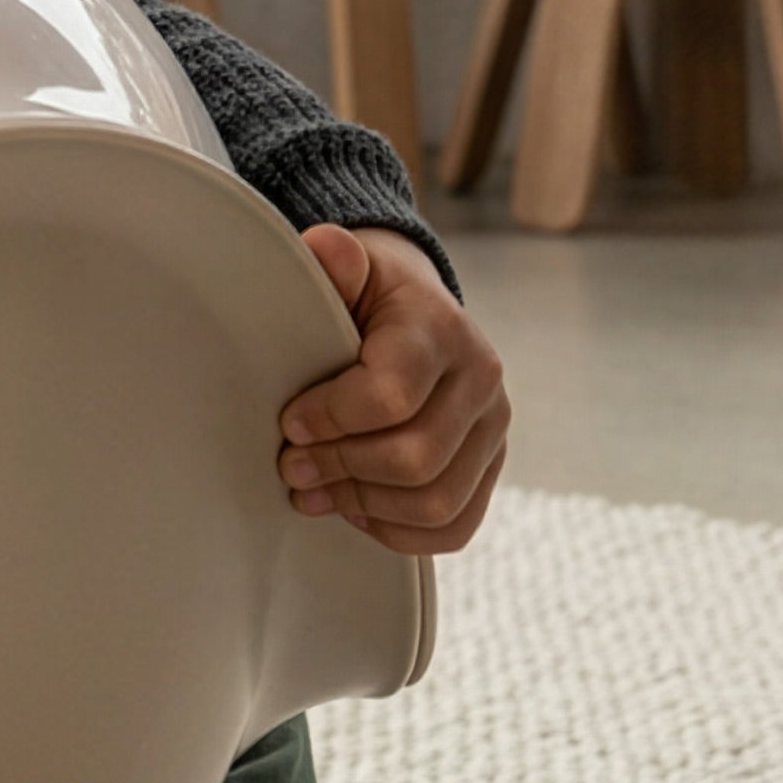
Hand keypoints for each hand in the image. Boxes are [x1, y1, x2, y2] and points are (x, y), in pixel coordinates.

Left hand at [276, 226, 509, 556]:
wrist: (410, 315)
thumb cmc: (364, 298)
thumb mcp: (345, 269)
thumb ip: (332, 261)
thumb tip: (327, 251)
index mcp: (442, 330)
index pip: (390, 396)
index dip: (328, 419)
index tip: (290, 421)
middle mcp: (481, 381)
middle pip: (414, 459)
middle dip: (339, 468)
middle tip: (293, 465)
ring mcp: (492, 431)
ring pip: (435, 502)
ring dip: (363, 504)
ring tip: (316, 489)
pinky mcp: (488, 470)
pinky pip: (452, 528)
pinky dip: (396, 531)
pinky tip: (356, 506)